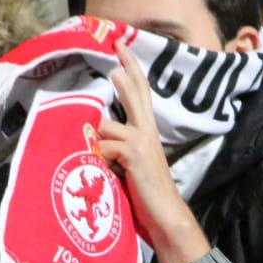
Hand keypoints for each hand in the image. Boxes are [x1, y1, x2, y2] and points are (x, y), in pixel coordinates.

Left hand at [95, 40, 212, 262]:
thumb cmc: (146, 196)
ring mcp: (141, 141)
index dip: (132, 71)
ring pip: (106, 124)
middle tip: (116, 45)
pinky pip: (103, 145)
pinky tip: (108, 174)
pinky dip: (99, 160)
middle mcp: (147, 131)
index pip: (140, 94)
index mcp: (147, 133)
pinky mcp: (133, 153)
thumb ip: (118, 146)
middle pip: (136, 91)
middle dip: (127, 67)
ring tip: (107, 162)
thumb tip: (97, 132)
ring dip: (99, 142)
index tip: (122, 51)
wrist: (165, 216)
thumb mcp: (129, 165)